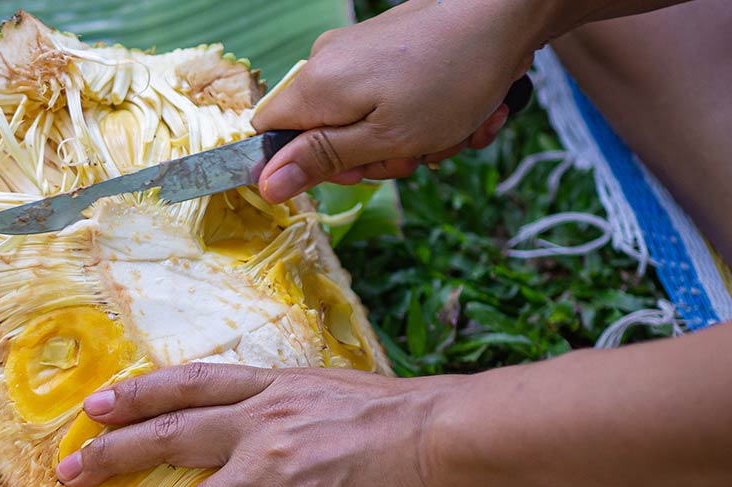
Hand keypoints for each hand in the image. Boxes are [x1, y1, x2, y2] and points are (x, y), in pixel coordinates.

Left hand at [56, 363, 476, 486]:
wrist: (443, 432)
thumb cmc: (402, 411)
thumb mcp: (333, 388)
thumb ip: (292, 403)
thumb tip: (275, 416)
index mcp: (269, 388)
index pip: (188, 384)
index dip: (138, 392)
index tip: (97, 403)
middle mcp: (258, 425)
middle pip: (169, 438)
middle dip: (112, 455)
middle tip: (68, 472)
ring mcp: (271, 472)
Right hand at [252, 0, 541, 201]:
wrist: (505, 13)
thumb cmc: (448, 79)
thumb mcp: (384, 137)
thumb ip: (321, 160)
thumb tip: (264, 185)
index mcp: (316, 88)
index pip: (270, 136)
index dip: (303, 165)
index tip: (352, 171)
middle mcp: (329, 64)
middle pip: (326, 135)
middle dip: (376, 157)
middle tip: (415, 154)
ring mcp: (360, 54)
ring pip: (369, 122)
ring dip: (416, 141)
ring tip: (456, 130)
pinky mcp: (390, 50)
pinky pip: (395, 100)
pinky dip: (431, 117)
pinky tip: (468, 114)